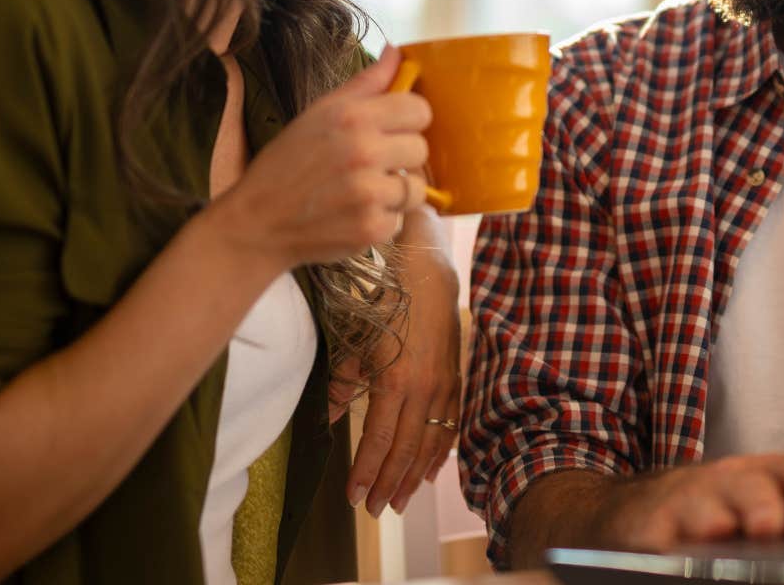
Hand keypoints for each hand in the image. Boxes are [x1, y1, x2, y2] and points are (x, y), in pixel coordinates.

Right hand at [210, 46, 431, 269]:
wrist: (257, 223)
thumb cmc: (288, 163)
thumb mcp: (319, 113)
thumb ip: (365, 83)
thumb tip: (397, 52)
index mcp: (352, 117)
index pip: (420, 110)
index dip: (409, 120)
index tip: (392, 129)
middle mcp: (363, 152)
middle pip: (421, 148)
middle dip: (400, 157)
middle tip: (369, 164)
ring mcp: (369, 193)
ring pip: (416, 187)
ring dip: (394, 191)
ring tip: (360, 190)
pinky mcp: (372, 228)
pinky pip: (400, 218)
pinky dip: (381, 219)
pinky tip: (352, 213)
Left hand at [330, 229, 462, 515]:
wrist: (428, 273)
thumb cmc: (385, 302)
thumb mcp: (354, 339)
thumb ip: (342, 382)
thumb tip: (328, 419)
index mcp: (394, 381)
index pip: (378, 440)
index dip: (365, 472)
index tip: (352, 497)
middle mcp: (423, 389)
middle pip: (405, 450)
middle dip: (388, 483)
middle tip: (374, 510)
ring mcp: (444, 386)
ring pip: (430, 443)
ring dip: (413, 476)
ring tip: (398, 502)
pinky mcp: (456, 379)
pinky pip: (450, 425)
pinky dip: (440, 452)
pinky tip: (430, 472)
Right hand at [599, 450, 783, 550]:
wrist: (640, 508)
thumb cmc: (716, 506)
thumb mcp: (761, 502)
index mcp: (764, 476)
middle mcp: (727, 484)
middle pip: (750, 486)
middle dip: (761, 504)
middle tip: (769, 525)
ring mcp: (688, 506)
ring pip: (704, 513)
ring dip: (715, 524)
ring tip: (720, 533)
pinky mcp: (653, 531)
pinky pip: (664, 541)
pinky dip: (673, 549)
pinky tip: (681, 556)